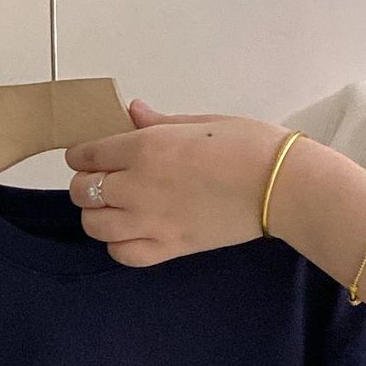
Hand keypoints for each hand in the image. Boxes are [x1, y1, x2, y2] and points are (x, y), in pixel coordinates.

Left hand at [66, 101, 287, 266]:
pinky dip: (118, 245)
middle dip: (85, 183)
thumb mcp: (200, 122)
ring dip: (97, 214)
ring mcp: (150, 222)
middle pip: (82, 191)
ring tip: (113, 207)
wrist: (283, 186)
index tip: (89, 155)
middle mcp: (137, 187)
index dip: (82, 154)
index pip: (86, 154)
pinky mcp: (168, 248)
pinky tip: (130, 233)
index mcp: (144, 148)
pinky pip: (121, 254)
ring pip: (94, 225)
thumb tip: (131, 111)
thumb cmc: (249, 146)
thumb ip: (157, 122)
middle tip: (103, 179)